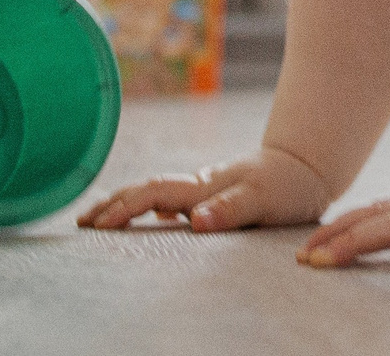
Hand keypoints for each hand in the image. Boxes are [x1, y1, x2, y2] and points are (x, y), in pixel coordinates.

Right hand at [77, 144, 332, 232]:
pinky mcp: (212, 195)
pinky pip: (171, 199)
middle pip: (145, 190)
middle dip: (112, 204)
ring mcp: (203, 189)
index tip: (98, 224)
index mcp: (203, 187)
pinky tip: (147, 217)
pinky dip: (150, 206)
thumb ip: (230, 210)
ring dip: (125, 203)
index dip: (124, 208)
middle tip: (80, 222)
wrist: (309, 166)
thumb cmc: (288, 186)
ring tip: (97, 218)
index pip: (153, 194)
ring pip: (155, 193)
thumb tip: (194, 221)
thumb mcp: (263, 199)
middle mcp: (197, 186)